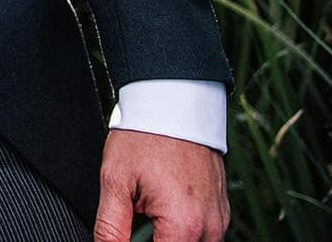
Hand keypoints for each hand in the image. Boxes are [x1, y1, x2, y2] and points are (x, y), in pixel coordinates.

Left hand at [94, 129, 228, 241]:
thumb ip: (110, 227)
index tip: (125, 233)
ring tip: (147, 207)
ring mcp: (219, 219)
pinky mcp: (221, 210)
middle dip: (153, 239)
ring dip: (168, 237)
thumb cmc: (147, 135)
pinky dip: (181, 227)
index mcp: (184, 226)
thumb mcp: (115, 181)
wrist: (175, 104)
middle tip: (136, 213)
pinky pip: (202, 234)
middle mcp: (209, 228)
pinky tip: (163, 204)